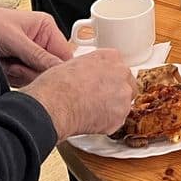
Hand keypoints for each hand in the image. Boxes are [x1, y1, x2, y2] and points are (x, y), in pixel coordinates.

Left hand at [0, 6, 72, 86]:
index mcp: (46, 29)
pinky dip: (13, 79)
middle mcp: (41, 43)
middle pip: (51, 70)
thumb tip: (60, 68)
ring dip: (20, 75)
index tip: (44, 74)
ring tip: (7, 62)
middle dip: (31, 70)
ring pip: (37, 78)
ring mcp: (30, 57)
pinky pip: (25, 82)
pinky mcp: (19, 69)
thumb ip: (38, 55)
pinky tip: (4, 67)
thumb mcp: (14, 39)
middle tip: (16, 63)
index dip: (57, 68)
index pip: (64, 54)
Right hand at [22, 50, 136, 139]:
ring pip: (123, 103)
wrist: (54, 105)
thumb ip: (90, 66)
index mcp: (111, 57)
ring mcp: (123, 96)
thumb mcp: (73, 63)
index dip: (108, 77)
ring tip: (91, 110)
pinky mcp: (120, 117)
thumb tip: (87, 74)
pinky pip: (117, 120)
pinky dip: (106, 122)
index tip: (101, 84)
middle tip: (97, 98)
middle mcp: (122, 74)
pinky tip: (91, 120)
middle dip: (115, 92)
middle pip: (126, 84)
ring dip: (111, 107)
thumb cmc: (57, 84)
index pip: (118, 66)